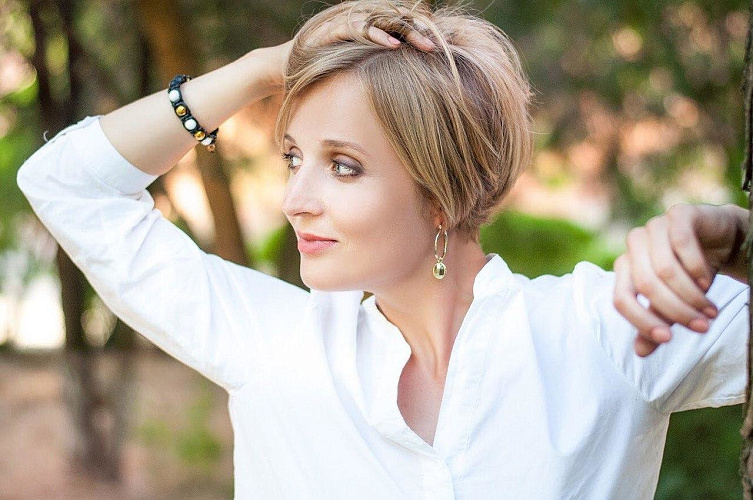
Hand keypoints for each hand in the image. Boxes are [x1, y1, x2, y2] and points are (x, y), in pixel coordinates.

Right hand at [251, 13, 435, 91]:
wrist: (280, 67)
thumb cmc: (317, 73)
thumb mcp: (349, 73)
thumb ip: (370, 73)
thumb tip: (397, 92)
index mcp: (365, 28)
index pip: (398, 23)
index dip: (417, 32)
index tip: (437, 48)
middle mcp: (356, 19)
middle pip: (395, 17)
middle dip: (417, 30)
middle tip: (435, 46)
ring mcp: (343, 21)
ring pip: (381, 19)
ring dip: (404, 31)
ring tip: (422, 44)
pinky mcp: (331, 29)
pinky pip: (357, 28)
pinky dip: (376, 35)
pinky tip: (392, 45)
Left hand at [612, 203, 747, 356]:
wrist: (723, 240)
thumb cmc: (692, 274)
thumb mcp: (674, 302)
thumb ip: (657, 322)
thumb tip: (640, 352)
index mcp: (625, 267)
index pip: (620, 299)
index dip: (641, 321)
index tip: (668, 339)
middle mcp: (634, 246)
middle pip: (644, 285)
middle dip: (674, 310)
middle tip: (702, 327)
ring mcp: (654, 227)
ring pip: (664, 268)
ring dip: (690, 294)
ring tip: (710, 310)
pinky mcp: (677, 215)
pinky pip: (681, 243)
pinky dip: (696, 267)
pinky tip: (708, 281)